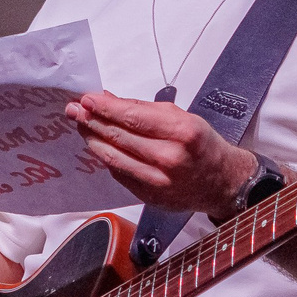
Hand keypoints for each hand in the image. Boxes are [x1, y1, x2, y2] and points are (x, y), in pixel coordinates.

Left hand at [64, 90, 258, 215]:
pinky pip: (120, 173)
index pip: (133, 117)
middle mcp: (170, 158)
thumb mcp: (183, 118)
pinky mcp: (150, 196)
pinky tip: (99, 145)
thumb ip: (144, 109)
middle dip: (93, 121)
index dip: (106, 108)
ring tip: (81, 126)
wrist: (221, 182)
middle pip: (120, 137)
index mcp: (182, 132)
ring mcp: (158, 181)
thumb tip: (110, 100)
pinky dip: (107, 158)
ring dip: (93, 140)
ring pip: (114, 158)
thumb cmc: (203, 146)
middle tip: (75, 110)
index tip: (87, 99)